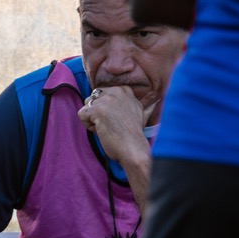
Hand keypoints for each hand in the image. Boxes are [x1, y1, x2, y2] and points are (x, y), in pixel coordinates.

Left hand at [78, 85, 154, 206]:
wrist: (133, 147)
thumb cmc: (134, 134)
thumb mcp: (141, 113)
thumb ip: (142, 104)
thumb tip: (157, 99)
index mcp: (124, 89)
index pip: (101, 94)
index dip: (105, 109)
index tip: (117, 119)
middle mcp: (116, 91)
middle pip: (91, 100)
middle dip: (97, 114)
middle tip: (111, 124)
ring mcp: (106, 99)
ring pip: (86, 107)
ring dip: (93, 120)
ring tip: (107, 127)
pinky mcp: (97, 109)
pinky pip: (81, 115)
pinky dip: (88, 126)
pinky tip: (102, 130)